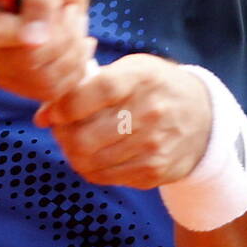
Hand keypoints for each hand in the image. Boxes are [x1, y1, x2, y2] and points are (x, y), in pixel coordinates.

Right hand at [0, 0, 95, 102]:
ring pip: (41, 79)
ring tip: (77, 25)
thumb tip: (34, 38)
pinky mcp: (19, 86)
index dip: (25, 32)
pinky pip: (52, 90)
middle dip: (62, 37)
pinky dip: (76, 67)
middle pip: (23, 62)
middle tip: (73, 11)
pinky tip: (81, 44)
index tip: (63, 12)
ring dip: (73, 52)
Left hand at [32, 53, 212, 189]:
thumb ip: (87, 85)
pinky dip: (90, 167)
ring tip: (75, 141)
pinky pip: (104, 177)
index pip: (94, 93)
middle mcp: (151, 113)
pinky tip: (94, 154)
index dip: (64, 106)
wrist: (204, 117)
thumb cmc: (154, 87)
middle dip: (62, 135)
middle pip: (84, 136)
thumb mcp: (131, 69)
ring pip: (89, 161)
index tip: (53, 111)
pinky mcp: (154, 172)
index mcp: (142, 78)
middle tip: (60, 129)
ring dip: (72, 153)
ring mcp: (154, 146)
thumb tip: (43, 115)